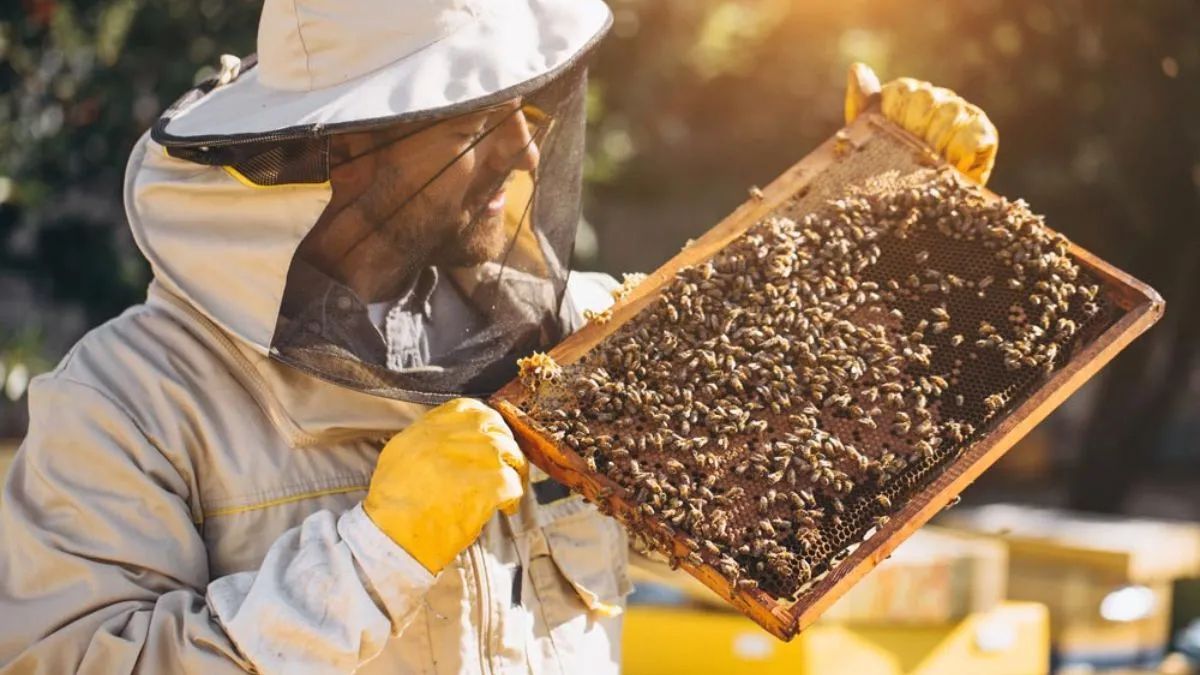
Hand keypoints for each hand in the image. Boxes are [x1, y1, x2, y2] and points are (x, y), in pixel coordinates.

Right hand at [363, 398, 527, 572]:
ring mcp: (473, 458)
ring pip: (509, 454)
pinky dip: (513, 497)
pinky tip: (505, 509)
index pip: (468, 409)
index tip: (492, 437)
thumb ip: (426, 441)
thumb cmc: (393, 507)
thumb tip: (452, 440)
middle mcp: (451, 437)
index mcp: (427, 429)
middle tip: (507, 466)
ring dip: (513, 472)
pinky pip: (513, 483)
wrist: (392, 539)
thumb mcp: (399, 457)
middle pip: (495, 429)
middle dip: (505, 447)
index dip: (486, 422)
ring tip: (507, 491)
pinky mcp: (487, 485)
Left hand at [844, 62, 998, 184]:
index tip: (892, 137)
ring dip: (937, 139)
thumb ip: (864, 105)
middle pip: (927, 98)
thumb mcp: (870, 140)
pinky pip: (978, 131)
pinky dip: (966, 145)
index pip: (904, 91)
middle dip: (915, 127)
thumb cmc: (888, 171)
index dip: (895, 115)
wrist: (914, 209)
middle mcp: (939, 100)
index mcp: (912, 97)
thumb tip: (857, 68)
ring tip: (930, 161)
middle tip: (911, 153)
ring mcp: (964, 115)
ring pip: (951, 112)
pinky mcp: (984, 134)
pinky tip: (954, 161)